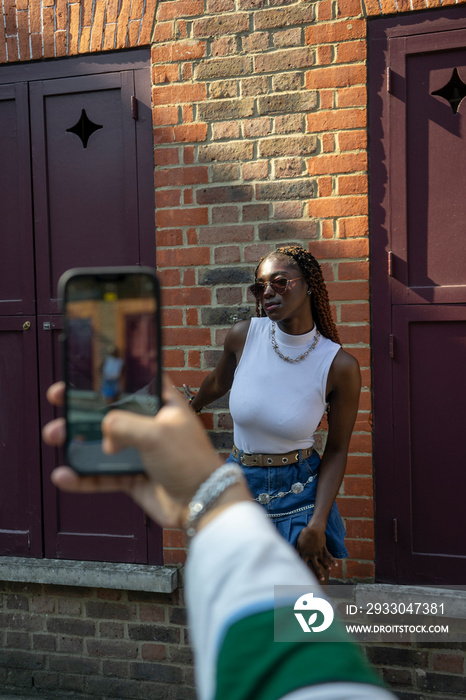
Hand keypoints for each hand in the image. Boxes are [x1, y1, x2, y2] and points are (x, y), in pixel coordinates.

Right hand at [42, 378, 226, 529]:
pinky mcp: (132, 476)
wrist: (202, 503)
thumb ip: (123, 425)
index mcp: (161, 404)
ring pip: (100, 442)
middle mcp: (149, 424)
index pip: (132, 381)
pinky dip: (82, 477)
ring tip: (53, 436)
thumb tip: (103, 435)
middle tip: (57, 399)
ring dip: (75, 439)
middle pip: (109, 410)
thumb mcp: (157, 433)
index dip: (108, 375)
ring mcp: (139, 451)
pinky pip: (101, 475)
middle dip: (81, 405)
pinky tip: (63, 476)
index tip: (82, 372)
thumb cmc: (189, 461)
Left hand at [296, 524, 335, 582]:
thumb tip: (293, 556)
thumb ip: (297, 550)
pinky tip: (336, 565)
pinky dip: (332, 560)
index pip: (304, 565)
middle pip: (316, 566)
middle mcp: (313, 555)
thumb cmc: (304, 535)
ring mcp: (319, 552)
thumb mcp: (298, 543)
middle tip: (322, 580)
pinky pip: (329, 555)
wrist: (313, 529)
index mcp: (305, 554)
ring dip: (326, 566)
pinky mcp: (324, 548)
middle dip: (319, 573)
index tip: (305, 577)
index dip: (305, 571)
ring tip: (328, 571)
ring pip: (323, 562)